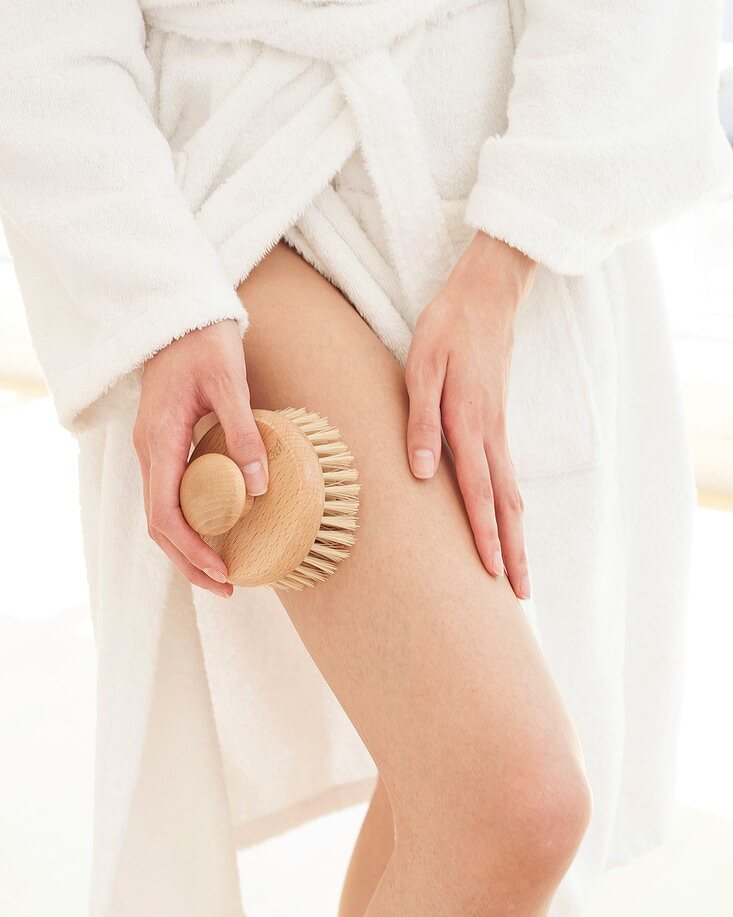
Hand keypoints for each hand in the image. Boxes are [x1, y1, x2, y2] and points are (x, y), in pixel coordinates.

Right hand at [133, 319, 268, 597]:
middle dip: (189, 562)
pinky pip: (169, 497)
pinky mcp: (163, 447)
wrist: (180, 314)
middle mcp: (148, 452)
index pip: (166, 514)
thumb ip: (243, 433)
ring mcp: (152, 451)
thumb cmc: (204, 343)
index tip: (222, 573)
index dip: (192, 550)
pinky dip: (188, 524)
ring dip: (186, 548)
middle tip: (227, 588)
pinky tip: (216, 533)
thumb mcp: (230, 383)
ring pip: (161, 515)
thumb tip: (259, 487)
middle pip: (158, 526)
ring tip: (221, 572)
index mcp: (159, 441)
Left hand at [405, 232, 535, 598]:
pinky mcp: (498, 423)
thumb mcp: (421, 367)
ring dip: (516, 536)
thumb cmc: (446, 328)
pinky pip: (507, 477)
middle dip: (512, 552)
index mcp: (470, 425)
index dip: (484, 536)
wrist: (486, 294)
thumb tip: (422, 473)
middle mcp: (491, 435)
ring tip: (518, 573)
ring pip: (512, 495)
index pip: (478, 493)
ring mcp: (499, 431)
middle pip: (506, 506)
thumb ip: (420, 421)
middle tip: (520, 596)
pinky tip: (508, 522)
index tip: (491, 575)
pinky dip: (511, 509)